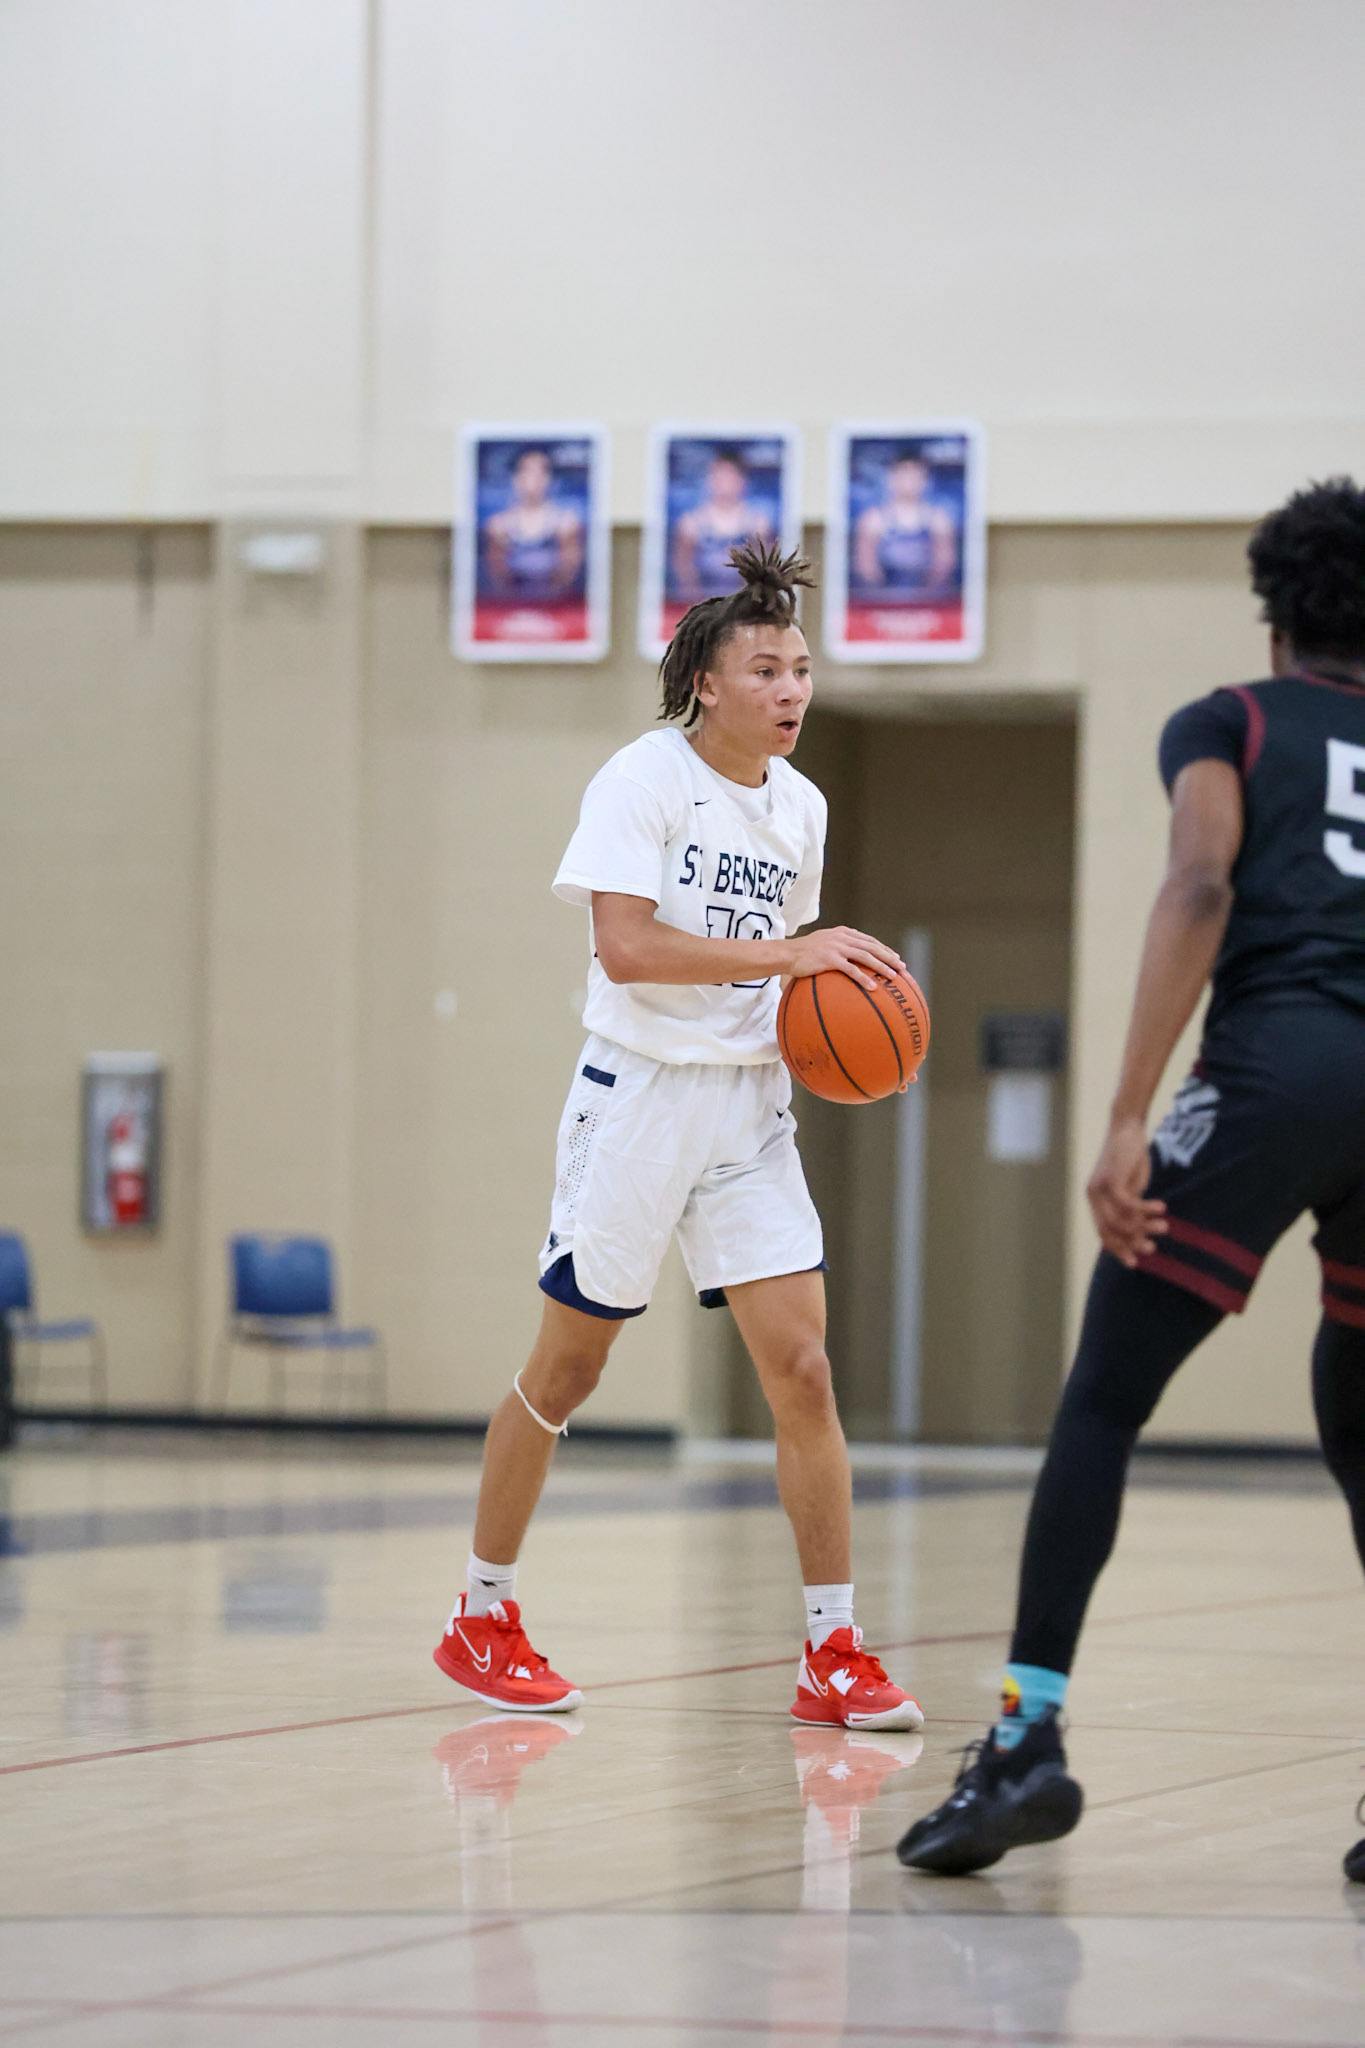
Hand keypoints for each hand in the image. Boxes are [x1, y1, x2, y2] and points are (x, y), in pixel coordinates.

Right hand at [787, 925, 907, 991]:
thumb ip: (838, 947)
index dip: (884, 949)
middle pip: (872, 946)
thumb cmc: (804, 953)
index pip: (869, 940)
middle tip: (902, 968)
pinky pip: (851, 969)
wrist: (787, 954)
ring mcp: (836, 947)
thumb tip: (851, 961)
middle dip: (890, 957)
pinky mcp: (829, 958)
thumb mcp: (823, 944)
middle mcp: (842, 937)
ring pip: (866, 956)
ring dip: (882, 966)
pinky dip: (863, 978)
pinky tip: (873, 987)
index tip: (896, 959)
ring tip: (893, 977)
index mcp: (843, 932)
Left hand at [1086, 1116, 1167, 1266]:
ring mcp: (1099, 1188)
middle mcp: (1092, 1196)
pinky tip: (1162, 1208)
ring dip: (1144, 1227)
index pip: (1103, 1233)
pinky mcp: (1111, 1179)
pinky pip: (1128, 1205)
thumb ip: (1131, 1208)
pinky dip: (1145, 1210)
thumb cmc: (1131, 1158)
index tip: (1136, 1262)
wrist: (1128, 1128)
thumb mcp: (1131, 1187)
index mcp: (1094, 1201)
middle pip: (1109, 1231)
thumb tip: (1139, 1233)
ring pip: (1120, 1221)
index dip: (1118, 1249)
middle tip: (1152, 1249)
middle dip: (1130, 1244)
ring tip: (1164, 1227)